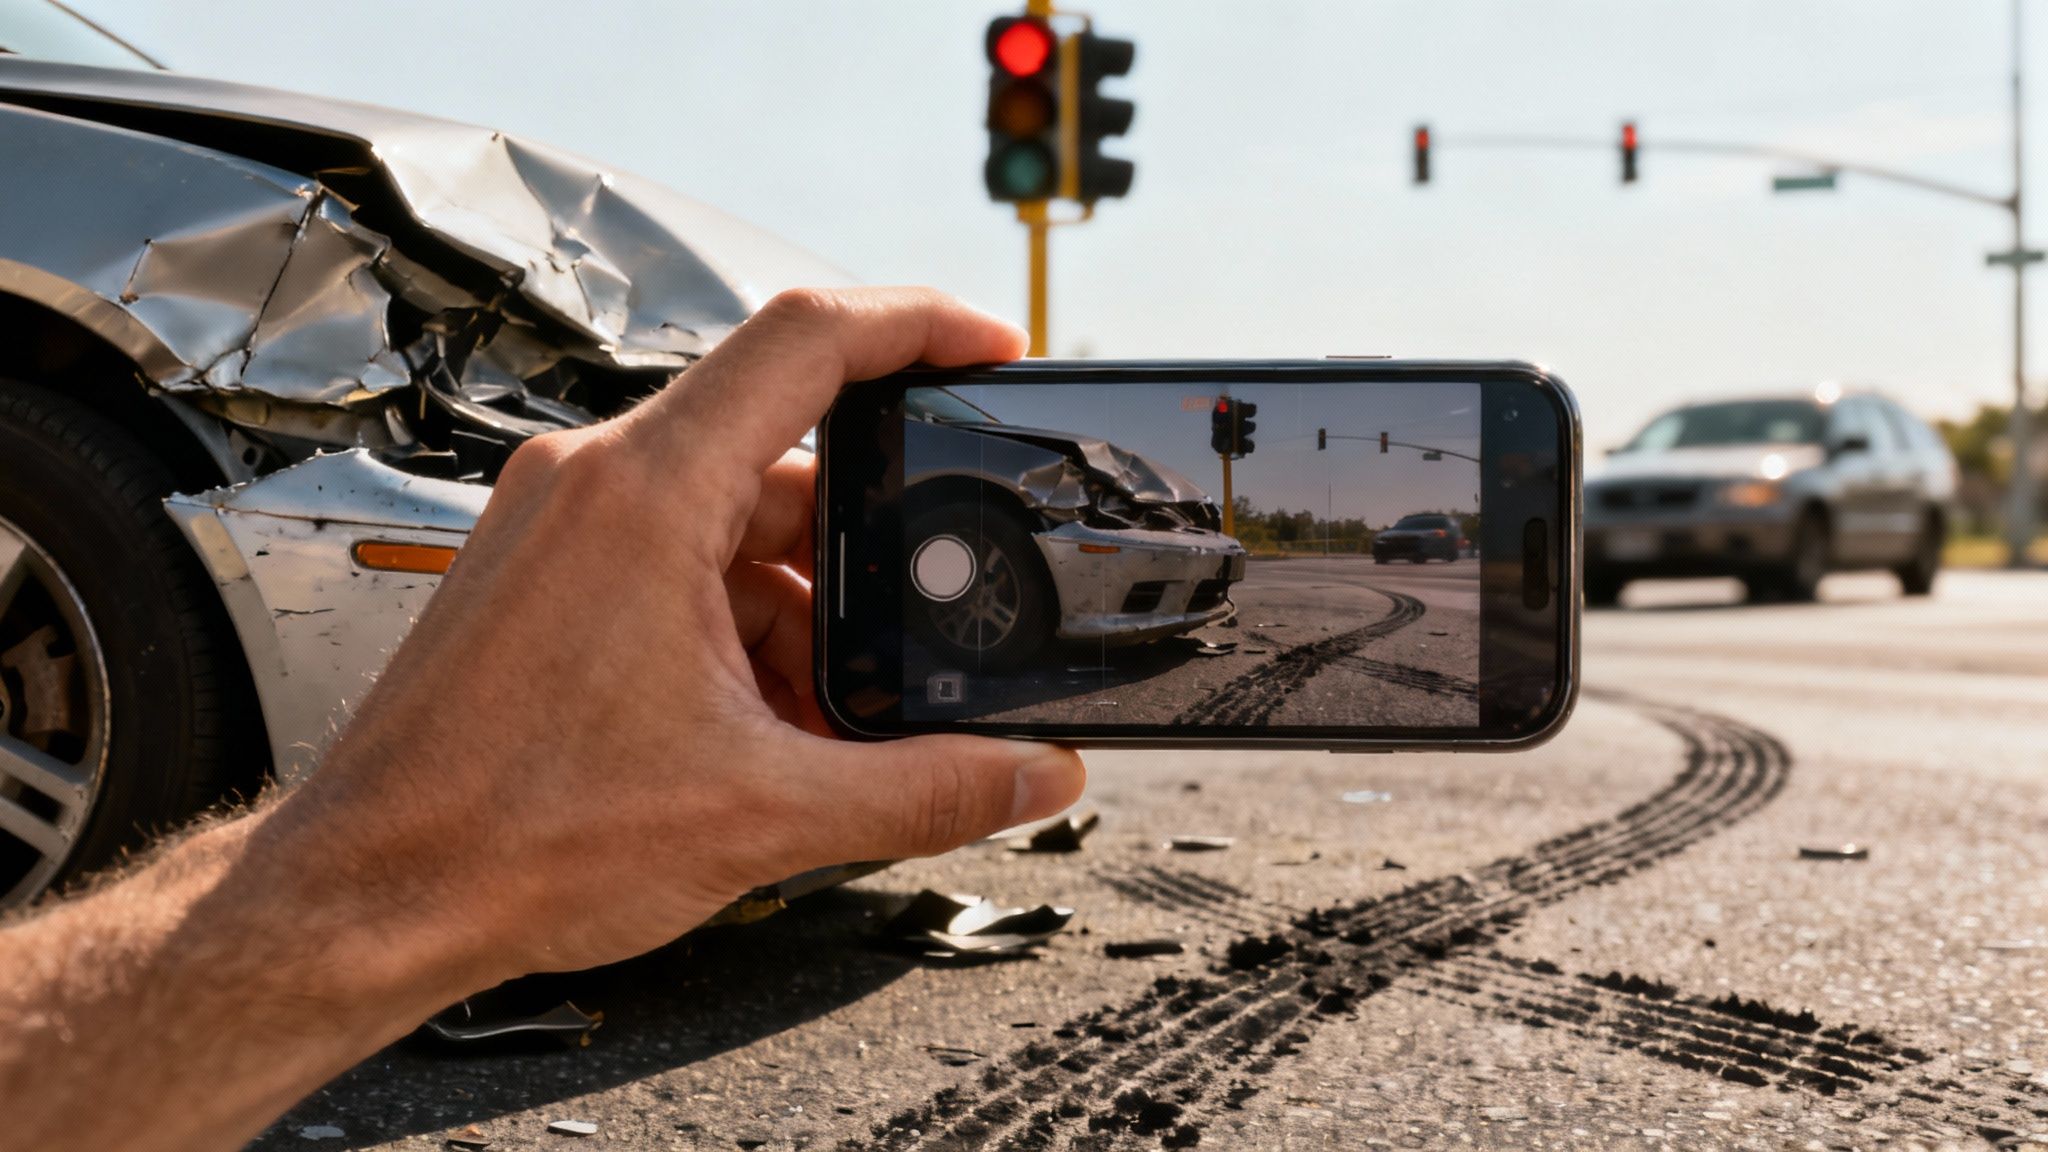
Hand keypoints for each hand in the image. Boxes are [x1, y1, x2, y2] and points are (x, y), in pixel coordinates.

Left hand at [264, 287, 1086, 986]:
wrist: (371, 898)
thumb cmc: (505, 837)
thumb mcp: (763, 815)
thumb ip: (926, 790)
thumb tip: (1031, 775)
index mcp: (645, 494)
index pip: (808, 339)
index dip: (920, 323)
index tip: (988, 346)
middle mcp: (593, 483)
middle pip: (785, 456)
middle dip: (868, 551)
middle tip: (918, 627)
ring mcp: (561, 526)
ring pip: (734, 521)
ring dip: (804, 607)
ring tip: (829, 718)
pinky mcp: (546, 575)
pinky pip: (680, 563)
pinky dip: (743, 627)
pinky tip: (766, 724)